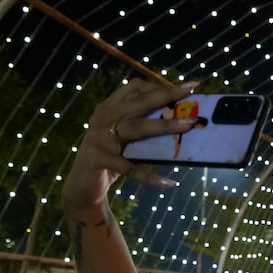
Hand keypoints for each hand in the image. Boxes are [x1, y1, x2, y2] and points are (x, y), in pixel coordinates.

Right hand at [60, 80, 197, 215]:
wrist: (81, 186)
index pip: (134, 87)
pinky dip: (150, 177)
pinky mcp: (98, 159)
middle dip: (166, 96)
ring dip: (165, 126)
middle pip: (139, 102)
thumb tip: (181, 122)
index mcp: (109, 108)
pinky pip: (130, 168)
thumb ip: (142, 127)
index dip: (158, 86)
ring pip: (137, 128)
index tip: (183, 88)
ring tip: (188, 126)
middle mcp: (103, 118)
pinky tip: (169, 183)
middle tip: (190, 93)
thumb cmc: (109, 158)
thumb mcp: (123, 138)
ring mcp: (99, 138)